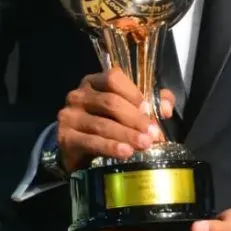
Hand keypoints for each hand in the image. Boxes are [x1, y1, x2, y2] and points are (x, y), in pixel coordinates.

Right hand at [57, 67, 174, 174]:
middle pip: (110, 102)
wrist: (77, 150)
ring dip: (127, 135)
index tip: (149, 109)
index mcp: (95, 82)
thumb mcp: (128, 110)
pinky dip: (110, 147)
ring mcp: (69, 115)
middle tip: (153, 134)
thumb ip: (150, 102)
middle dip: (135, 119)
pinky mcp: (65, 137)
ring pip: (102, 124)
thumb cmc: (107, 124)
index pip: (113, 78)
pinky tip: (125, 153)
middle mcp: (79, 95)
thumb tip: (166, 107)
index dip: (133, 93)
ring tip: (145, 145)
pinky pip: (91, 141)